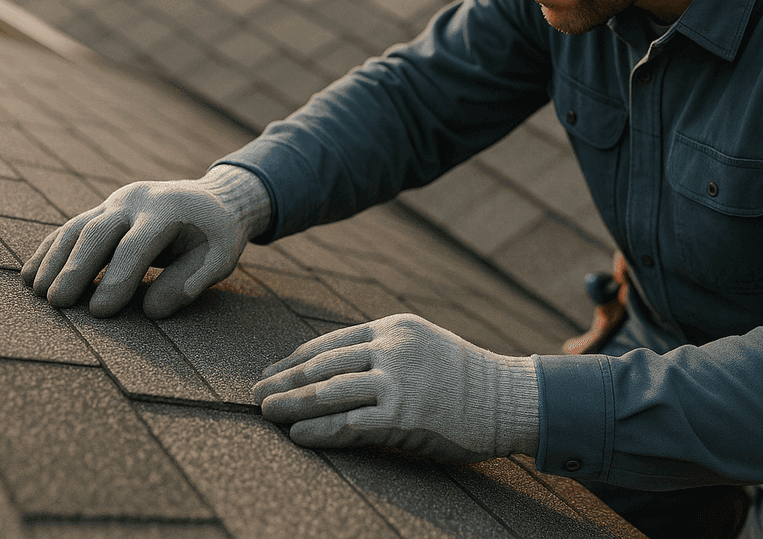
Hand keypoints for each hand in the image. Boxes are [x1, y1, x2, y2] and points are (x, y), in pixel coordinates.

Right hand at [21, 165, 270, 318]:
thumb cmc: (216, 235)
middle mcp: (136, 200)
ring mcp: (116, 201)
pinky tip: (29, 274)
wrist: (213, 198)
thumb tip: (152, 311)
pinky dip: (49, 251)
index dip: (117, 278)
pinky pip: (71, 228)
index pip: (136, 245)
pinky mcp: (103, 208)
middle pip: (98, 231)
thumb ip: (190, 282)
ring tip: (37, 292)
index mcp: (167, 210)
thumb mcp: (218, 257)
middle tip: (57, 302)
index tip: (100, 312)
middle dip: (76, 268)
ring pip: (78, 227)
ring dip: (54, 259)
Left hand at [252, 313, 538, 462]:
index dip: (295, 359)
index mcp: (393, 328)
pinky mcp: (402, 416)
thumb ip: (385, 350)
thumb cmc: (466, 377)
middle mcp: (391, 348)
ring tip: (266, 414)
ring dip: (291, 405)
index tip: (272, 372)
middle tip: (255, 394)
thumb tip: (340, 367)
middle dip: (284, 381)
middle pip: (322, 365)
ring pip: (328, 393)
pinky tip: (298, 435)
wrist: (507, 398)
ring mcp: (397, 382)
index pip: (331, 342)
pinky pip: (349, 424)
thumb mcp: (423, 345)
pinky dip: (318, 430)